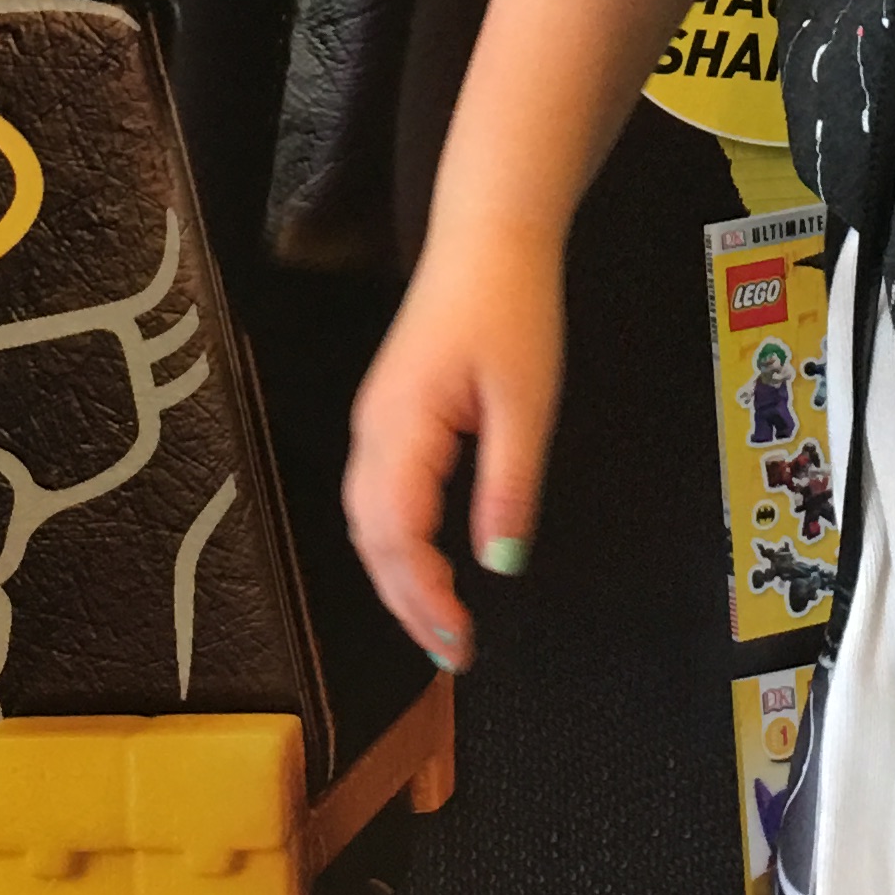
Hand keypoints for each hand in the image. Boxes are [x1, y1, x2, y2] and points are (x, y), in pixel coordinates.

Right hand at [343, 217, 564, 672]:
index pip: (397, 535)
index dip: (423, 598)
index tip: (460, 644)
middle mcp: (373, 431)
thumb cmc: (512, 310)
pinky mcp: (388, 418)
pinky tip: (424, 565)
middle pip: (371, 538)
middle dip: (407, 603)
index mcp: (403, 426)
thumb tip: (500, 564)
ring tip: (439, 626)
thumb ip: (509, 485)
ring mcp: (374, 423)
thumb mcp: (527, 403)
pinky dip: (395, 545)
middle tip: (453, 656)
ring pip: (366, 522)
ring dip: (397, 579)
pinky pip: (376, 498)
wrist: (487, 238)